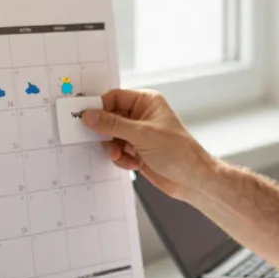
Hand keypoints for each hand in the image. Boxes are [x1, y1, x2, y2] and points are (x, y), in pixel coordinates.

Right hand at [81, 89, 216, 199]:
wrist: (192, 180)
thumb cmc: (179, 152)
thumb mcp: (142, 135)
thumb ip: (113, 125)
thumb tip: (90, 115)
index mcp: (147, 102)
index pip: (115, 97)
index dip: (100, 107)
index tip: (85, 118)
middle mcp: (142, 115)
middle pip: (109, 118)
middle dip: (106, 133)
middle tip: (104, 142)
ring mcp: (139, 134)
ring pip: (111, 137)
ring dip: (114, 149)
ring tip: (123, 156)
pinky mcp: (137, 151)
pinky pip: (117, 151)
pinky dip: (121, 159)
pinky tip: (134, 164)